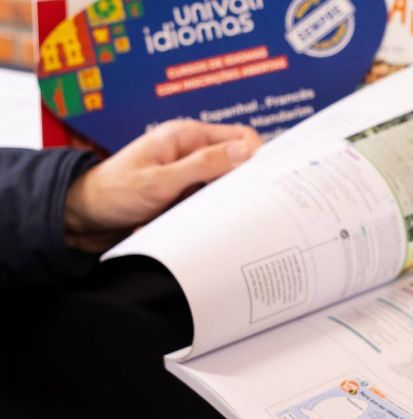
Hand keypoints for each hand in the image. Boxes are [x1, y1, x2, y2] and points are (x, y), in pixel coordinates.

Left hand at [65, 120, 261, 252]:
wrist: (83, 215)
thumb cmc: (113, 192)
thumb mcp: (160, 180)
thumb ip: (204, 165)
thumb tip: (247, 152)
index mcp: (187, 136)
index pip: (243, 138)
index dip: (258, 157)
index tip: (266, 182)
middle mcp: (192, 150)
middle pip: (239, 161)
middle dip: (246, 183)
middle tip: (253, 206)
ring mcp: (190, 172)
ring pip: (227, 183)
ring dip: (226, 201)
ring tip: (224, 218)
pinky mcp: (186, 191)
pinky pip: (211, 199)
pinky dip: (211, 211)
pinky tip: (207, 224)